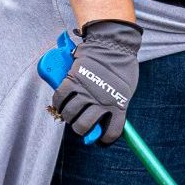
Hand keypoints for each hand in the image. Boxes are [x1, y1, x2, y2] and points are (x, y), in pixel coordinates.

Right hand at [51, 19, 141, 144]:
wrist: (114, 44)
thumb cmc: (122, 66)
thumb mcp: (126, 89)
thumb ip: (117, 103)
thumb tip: (108, 116)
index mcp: (119, 105)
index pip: (112, 132)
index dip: (105, 140)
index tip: (100, 139)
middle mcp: (101, 102)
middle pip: (84, 126)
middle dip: (80, 129)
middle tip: (80, 124)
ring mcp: (86, 92)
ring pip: (69, 115)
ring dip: (67, 117)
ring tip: (68, 114)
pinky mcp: (73, 81)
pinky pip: (60, 98)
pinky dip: (57, 103)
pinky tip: (60, 104)